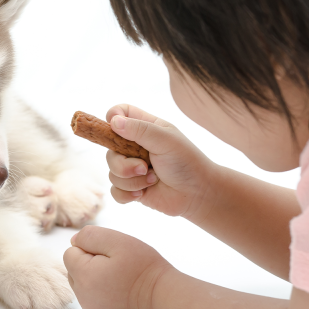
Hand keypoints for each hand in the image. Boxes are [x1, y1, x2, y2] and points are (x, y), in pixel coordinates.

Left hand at [63, 226, 172, 308]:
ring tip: (120, 280)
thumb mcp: (117, 240)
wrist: (163, 297)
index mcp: (84, 276)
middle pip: (74, 272)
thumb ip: (90, 236)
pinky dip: (102, 296)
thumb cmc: (143, 267)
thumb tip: (74, 241)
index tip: (109, 255)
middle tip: (115, 266)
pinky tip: (121, 294)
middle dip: (89, 265)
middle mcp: (83, 298)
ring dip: (95, 280)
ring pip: (83, 288)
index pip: (70, 254)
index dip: (89, 249)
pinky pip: (93, 303)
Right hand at [106, 104, 217, 218]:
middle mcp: (135, 147)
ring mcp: (132, 168)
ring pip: (112, 172)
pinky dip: (127, 194)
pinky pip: (115, 191)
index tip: (114, 127)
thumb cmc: (187, 163)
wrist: (198, 195)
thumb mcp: (165, 140)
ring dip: (132, 180)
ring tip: (153, 181)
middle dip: (123, 163)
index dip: (113, 117)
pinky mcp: (132, 188)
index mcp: (145, 128)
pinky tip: (142, 194)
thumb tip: (113, 121)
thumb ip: (139, 129)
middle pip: (110, 149)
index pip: (120, 114)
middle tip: (144, 168)